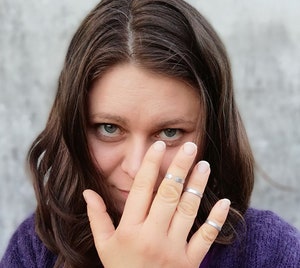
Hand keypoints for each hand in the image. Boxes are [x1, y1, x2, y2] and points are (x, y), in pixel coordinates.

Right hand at [83, 141, 229, 267]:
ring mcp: (173, 250)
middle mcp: (152, 236)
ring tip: (203, 165)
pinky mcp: (190, 262)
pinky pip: (206, 238)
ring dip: (197, 186)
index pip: (141, 189)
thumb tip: (87, 192)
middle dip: (179, 167)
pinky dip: (217, 219)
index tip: (159, 145)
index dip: (151, 165)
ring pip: (188, 210)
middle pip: (168, 194)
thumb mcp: (104, 246)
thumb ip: (97, 217)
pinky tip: (225, 201)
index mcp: (130, 229)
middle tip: (189, 146)